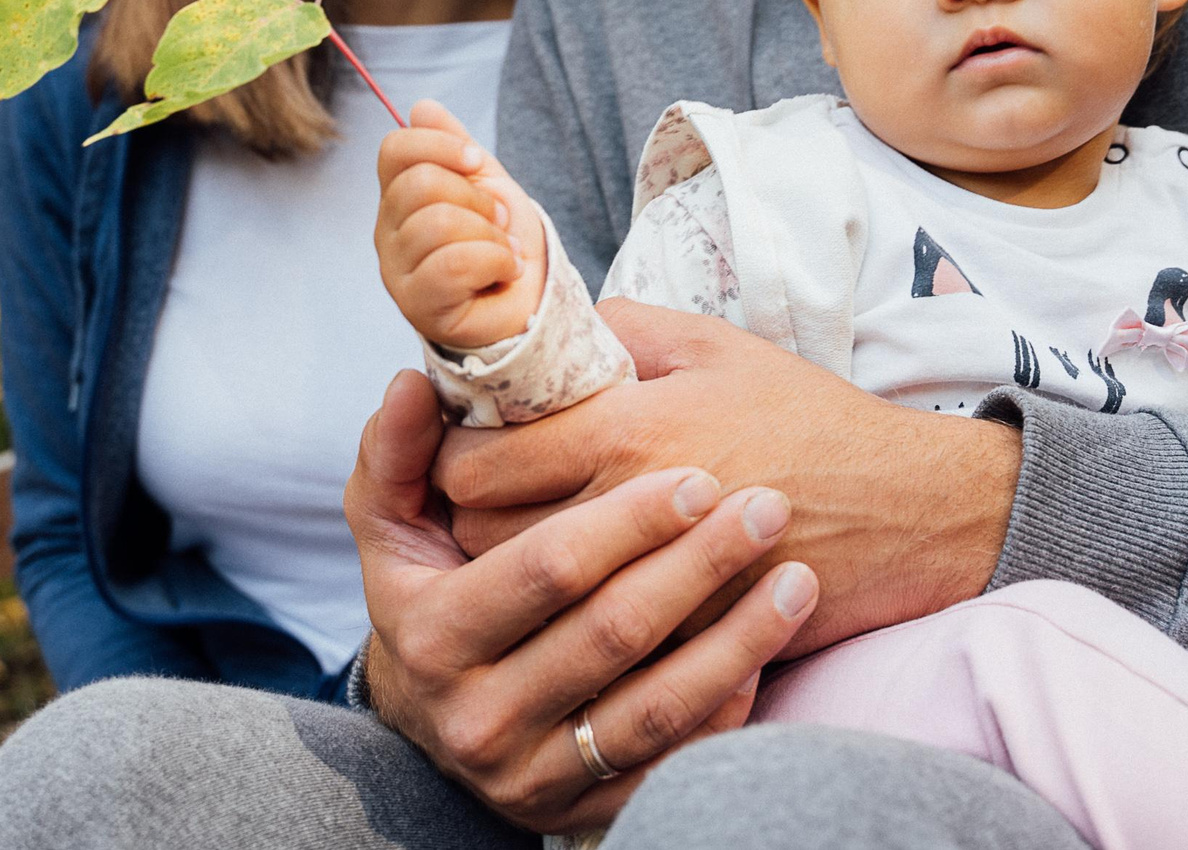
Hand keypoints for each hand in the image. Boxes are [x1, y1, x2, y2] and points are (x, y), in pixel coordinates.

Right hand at [345, 370, 818, 832]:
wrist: (432, 720)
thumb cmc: (425, 595)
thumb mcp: (390, 525)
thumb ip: (398, 451)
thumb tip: (414, 381)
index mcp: (434, 635)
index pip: (549, 568)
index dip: (629, 521)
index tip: (698, 478)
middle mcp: (479, 716)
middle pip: (614, 633)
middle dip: (700, 565)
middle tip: (767, 507)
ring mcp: (532, 774)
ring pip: (655, 706)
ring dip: (738, 639)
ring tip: (797, 577)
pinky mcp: (580, 811)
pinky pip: (672, 761)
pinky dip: (727, 707)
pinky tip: (769, 652)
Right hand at [375, 100, 546, 346]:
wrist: (530, 298)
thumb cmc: (502, 240)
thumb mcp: (485, 183)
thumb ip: (455, 146)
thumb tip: (422, 107)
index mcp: (399, 196)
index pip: (394, 150)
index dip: (439, 145)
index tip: (476, 161)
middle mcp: (387, 232)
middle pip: (420, 184)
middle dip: (478, 197)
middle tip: (500, 219)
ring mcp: (397, 271)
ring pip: (439, 222)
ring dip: (492, 234)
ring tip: (504, 250)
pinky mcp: (418, 305)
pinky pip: (455, 263)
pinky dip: (496, 260)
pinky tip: (505, 271)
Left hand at [438, 299, 1021, 654]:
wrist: (907, 508)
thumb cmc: (810, 416)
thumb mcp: (715, 347)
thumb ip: (622, 328)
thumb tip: (548, 332)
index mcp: (629, 429)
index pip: (480, 462)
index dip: (451, 453)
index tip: (462, 441)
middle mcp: (631, 511)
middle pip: (484, 536)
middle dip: (466, 515)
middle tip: (477, 494)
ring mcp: (654, 585)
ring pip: (525, 598)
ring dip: (508, 572)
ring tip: (523, 539)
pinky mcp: (681, 635)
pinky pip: (584, 640)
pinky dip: (568, 620)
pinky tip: (577, 591)